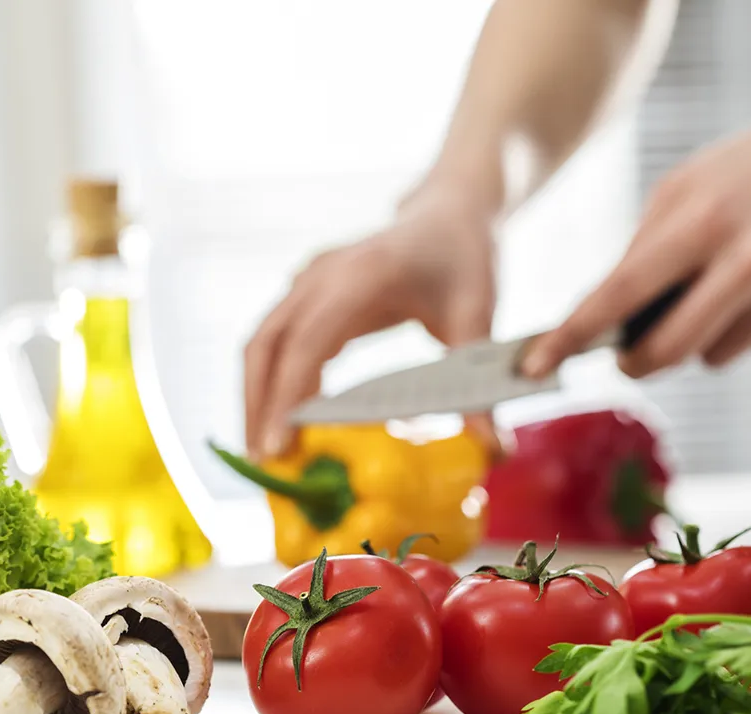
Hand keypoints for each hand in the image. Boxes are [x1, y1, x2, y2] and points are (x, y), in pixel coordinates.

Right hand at [244, 185, 499, 459]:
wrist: (448, 212)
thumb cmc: (464, 260)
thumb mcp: (479, 319)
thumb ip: (479, 386)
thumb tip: (495, 452)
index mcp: (360, 276)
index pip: (306, 343)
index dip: (286, 396)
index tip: (277, 447)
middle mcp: (321, 275)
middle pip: (266, 345)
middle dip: (257, 406)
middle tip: (263, 464)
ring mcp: (307, 281)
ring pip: (261, 343)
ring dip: (255, 396)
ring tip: (266, 451)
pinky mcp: (305, 293)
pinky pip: (274, 339)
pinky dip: (269, 380)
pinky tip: (283, 420)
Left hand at [522, 74, 750, 379]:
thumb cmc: (746, 171)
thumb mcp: (680, 190)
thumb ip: (639, 253)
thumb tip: (596, 320)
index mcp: (701, 222)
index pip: (619, 295)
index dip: (570, 337)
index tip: (533, 367)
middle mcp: (749, 259)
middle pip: (666, 350)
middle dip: (633, 363)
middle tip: (622, 356)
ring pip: (710, 356)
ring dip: (694, 341)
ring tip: (712, 290)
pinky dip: (738, 330)